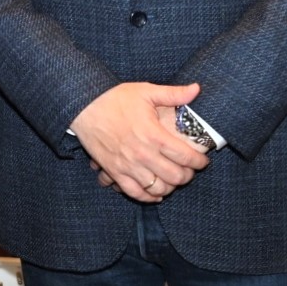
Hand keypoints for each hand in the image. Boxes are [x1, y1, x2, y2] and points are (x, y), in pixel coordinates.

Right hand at [71, 82, 208, 201]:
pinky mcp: (114, 172)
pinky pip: (135, 193)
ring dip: (170, 187)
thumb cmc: (114, 98)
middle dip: (188, 175)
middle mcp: (143, 154)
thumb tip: (197, 88)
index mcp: (153, 135)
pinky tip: (155, 192)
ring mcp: (128, 165)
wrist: (83, 106)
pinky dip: (149, 197)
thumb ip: (173, 93)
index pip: (186, 157)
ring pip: (158, 189)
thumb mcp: (145, 91)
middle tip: (189, 169)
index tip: (203, 160)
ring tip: (173, 179)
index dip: (199, 161)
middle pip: (176, 177)